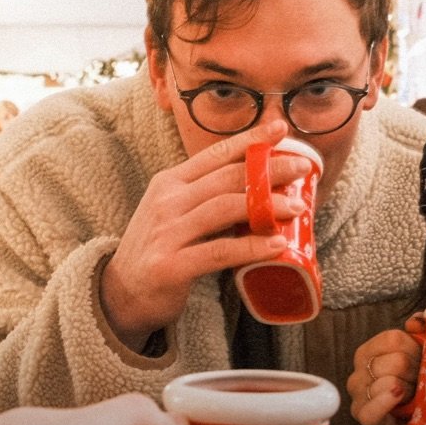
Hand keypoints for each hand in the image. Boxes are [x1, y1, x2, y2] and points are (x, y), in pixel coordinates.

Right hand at [100, 120, 309, 349]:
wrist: (121, 295)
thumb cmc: (158, 252)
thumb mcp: (175, 215)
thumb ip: (206, 200)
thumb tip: (259, 191)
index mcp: (170, 183)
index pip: (215, 154)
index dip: (250, 140)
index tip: (281, 129)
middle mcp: (167, 201)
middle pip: (226, 177)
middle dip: (269, 169)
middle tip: (304, 168)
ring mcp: (167, 232)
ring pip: (225, 208)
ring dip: (266, 205)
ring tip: (297, 208)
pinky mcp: (171, 265)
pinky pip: (220, 252)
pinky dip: (251, 247)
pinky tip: (277, 246)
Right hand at [347, 313, 425, 424]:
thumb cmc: (422, 389)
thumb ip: (423, 333)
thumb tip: (417, 320)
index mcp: (370, 351)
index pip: (392, 338)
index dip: (415, 349)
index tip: (424, 360)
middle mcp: (359, 371)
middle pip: (394, 360)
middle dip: (416, 372)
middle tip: (423, 382)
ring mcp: (359, 395)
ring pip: (386, 382)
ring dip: (409, 390)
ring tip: (416, 396)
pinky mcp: (364, 418)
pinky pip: (371, 409)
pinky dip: (387, 402)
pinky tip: (399, 399)